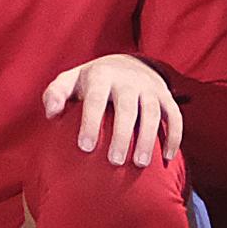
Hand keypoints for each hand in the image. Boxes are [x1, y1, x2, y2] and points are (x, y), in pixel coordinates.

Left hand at [40, 51, 182, 165]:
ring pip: (153, 113)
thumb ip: (55, 94)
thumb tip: (51, 114)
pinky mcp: (166, 96)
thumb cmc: (91, 81)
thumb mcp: (70, 80)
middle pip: (127, 108)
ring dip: (149, 138)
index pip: (95, 99)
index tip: (84, 147)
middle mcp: (127, 80)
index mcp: (101, 76)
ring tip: (140, 164)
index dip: (90, 122)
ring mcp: (149, 88)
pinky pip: (175, 116)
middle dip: (122, 135)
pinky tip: (168, 158)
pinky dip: (174, 137)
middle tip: (115, 162)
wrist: (126, 62)